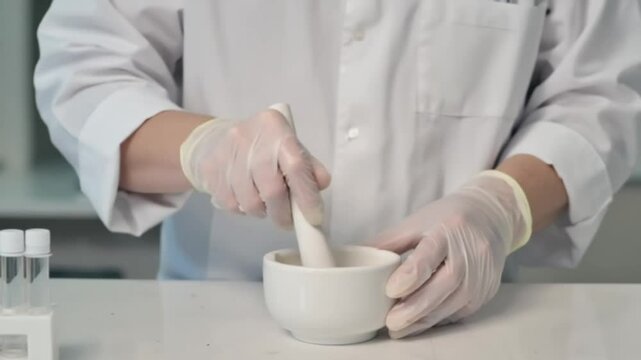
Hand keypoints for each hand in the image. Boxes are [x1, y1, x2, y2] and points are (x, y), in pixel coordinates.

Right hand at [179, 107, 330, 227]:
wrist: (216, 139)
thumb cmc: (261, 146)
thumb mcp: (289, 147)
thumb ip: (308, 166)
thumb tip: (322, 183)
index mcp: (275, 127)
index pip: (296, 166)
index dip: (307, 197)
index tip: (314, 217)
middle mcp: (249, 137)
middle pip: (272, 189)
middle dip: (283, 213)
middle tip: (288, 221)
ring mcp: (226, 154)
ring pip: (251, 203)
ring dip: (263, 212)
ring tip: (265, 203)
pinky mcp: (210, 170)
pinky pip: (232, 206)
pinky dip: (244, 211)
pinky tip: (246, 197)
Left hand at [370, 171, 530, 338]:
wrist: (492, 217)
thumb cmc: (449, 218)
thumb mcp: (418, 220)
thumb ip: (389, 241)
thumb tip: (357, 255)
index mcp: (449, 229)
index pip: (430, 254)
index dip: (410, 275)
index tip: (390, 290)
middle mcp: (471, 252)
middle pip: (445, 283)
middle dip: (416, 306)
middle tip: (391, 321)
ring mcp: (482, 274)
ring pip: (453, 303)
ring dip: (424, 319)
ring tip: (399, 327)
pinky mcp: (486, 290)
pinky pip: (460, 310)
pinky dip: (438, 319)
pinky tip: (419, 322)